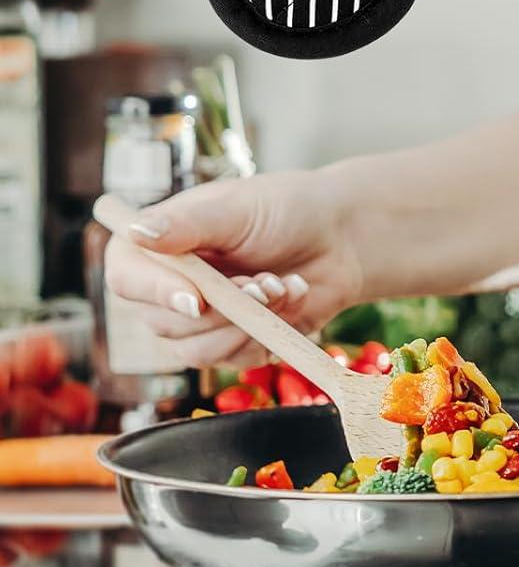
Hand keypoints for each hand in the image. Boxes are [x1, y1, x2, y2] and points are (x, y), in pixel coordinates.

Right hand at [103, 170, 364, 366]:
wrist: (341, 237)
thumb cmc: (287, 211)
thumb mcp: (238, 208)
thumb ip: (188, 223)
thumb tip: (136, 231)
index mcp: (156, 246)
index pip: (128, 279)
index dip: (157, 293)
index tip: (197, 299)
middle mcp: (169, 286)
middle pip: (164, 325)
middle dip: (222, 309)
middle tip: (262, 282)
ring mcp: (201, 319)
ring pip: (198, 352)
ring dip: (248, 323)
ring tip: (279, 286)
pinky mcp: (235, 342)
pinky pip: (237, 358)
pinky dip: (271, 332)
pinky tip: (293, 297)